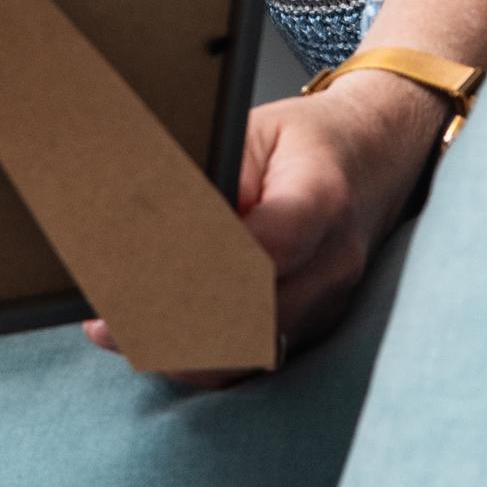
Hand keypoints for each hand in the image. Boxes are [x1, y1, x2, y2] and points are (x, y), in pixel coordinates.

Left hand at [88, 73, 437, 382]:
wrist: (377, 156)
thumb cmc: (308, 139)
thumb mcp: (252, 131)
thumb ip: (207, 174)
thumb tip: (145, 219)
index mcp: (321, 193)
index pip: (265, 246)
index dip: (199, 268)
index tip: (136, 276)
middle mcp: (335, 258)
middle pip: (254, 313)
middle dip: (176, 321)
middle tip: (109, 320)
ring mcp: (335, 299)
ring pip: (255, 349)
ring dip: (184, 348)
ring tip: (118, 332)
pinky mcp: (324, 323)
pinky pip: (263, 354)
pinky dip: (210, 355)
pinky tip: (159, 343)